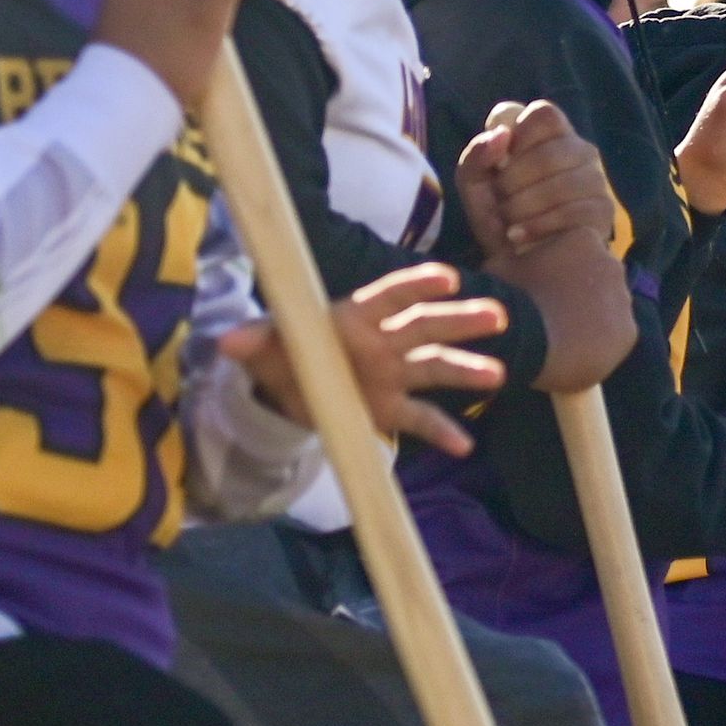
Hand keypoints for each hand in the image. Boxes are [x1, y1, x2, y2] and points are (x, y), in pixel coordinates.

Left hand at [225, 261, 507, 453]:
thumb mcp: (264, 346)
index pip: (391, 295)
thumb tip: (228, 340)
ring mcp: (393, 375)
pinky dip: (441, 431)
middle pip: (425, 327)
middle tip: (496, 316)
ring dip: (465, 370)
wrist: (285, 389)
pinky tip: (463, 445)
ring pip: (434, 366)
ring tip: (496, 375)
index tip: (448, 279)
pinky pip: (420, 419)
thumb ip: (254, 340)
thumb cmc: (283, 353)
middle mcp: (383, 342)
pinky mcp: (390, 408)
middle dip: (459, 320)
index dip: (418, 284)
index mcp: (356, 316)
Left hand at [457, 101, 618, 255]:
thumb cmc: (501, 221)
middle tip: (501, 204)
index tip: (499, 163)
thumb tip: (501, 135)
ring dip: (523, 208)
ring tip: (510, 224)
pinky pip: (572, 212)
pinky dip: (537, 227)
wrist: (524, 268)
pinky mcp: (602, 208)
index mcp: (548, 135)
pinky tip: (521, 237)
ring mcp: (595, 178)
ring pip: (561, 184)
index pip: (542, 113)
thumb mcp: (475, 189)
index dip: (516, 135)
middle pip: (547, 152)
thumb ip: (476, 158)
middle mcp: (577, 149)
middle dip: (512, 183)